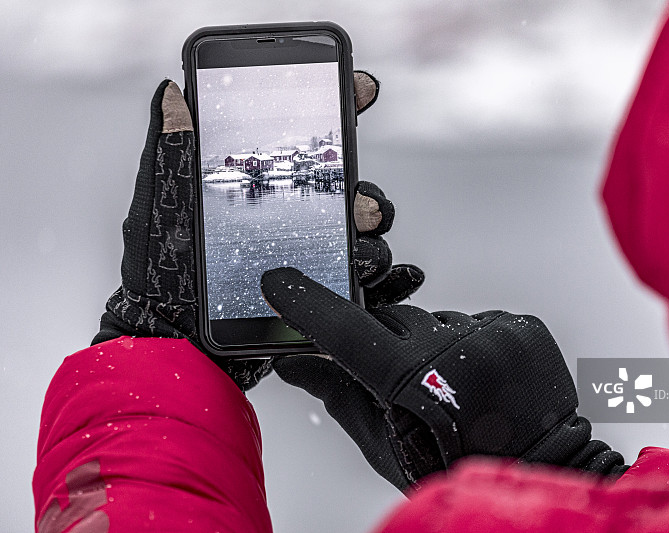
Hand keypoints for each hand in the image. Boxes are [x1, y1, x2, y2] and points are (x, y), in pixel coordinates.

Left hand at [93, 72, 422, 390]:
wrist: (174, 346)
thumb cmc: (160, 278)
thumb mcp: (162, 206)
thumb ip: (172, 151)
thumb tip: (172, 92)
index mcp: (264, 192)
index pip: (309, 145)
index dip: (339, 110)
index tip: (360, 87)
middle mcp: (292, 223)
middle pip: (350, 193)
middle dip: (365, 195)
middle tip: (358, 207)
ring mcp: (309, 260)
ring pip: (364, 238)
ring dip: (376, 240)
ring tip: (364, 252)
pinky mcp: (320, 298)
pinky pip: (367, 288)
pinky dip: (393, 281)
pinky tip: (403, 278)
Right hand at [264, 268, 625, 490]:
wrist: (536, 469)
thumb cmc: (459, 467)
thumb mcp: (387, 443)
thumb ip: (339, 395)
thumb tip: (296, 365)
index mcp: (416, 381)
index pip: (347, 331)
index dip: (309, 306)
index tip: (281, 284)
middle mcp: (457, 349)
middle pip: (393, 320)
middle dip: (383, 341)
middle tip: (398, 379)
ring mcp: (495, 334)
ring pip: (438, 321)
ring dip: (432, 344)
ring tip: (451, 386)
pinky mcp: (522, 326)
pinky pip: (476, 321)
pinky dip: (469, 343)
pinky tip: (480, 377)